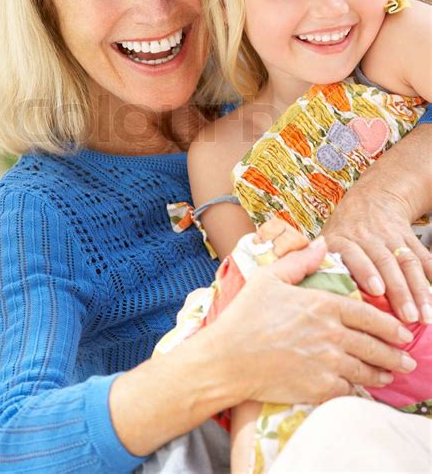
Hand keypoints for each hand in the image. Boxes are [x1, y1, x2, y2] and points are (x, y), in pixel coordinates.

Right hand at [209, 239, 415, 405]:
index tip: (402, 332)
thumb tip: (322, 243)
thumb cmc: (244, 316)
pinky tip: (362, 389)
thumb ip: (300, 260)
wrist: (226, 359)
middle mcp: (329, 334)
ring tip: (391, 375)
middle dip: (395, 353)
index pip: (367, 315)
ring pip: (365, 370)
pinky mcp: (318, 388)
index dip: (389, 325)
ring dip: (382, 373)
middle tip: (407, 359)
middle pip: (374, 345)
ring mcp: (326, 363)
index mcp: (321, 305)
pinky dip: (359, 390)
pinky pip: (348, 390)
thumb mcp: (269, 278)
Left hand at [322, 185, 431, 324]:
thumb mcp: (328, 240)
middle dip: (399, 291)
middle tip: (408, 317)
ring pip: (408, 262)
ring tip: (426, 316)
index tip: (377, 290)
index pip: (355, 254)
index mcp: (344, 239)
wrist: (373, 197)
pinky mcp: (411, 239)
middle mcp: (369, 237)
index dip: (366, 270)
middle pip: (386, 263)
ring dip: (419, 290)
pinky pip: (424, 257)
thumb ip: (322, 265)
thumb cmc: (345, 230)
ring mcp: (393, 237)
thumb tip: (318, 299)